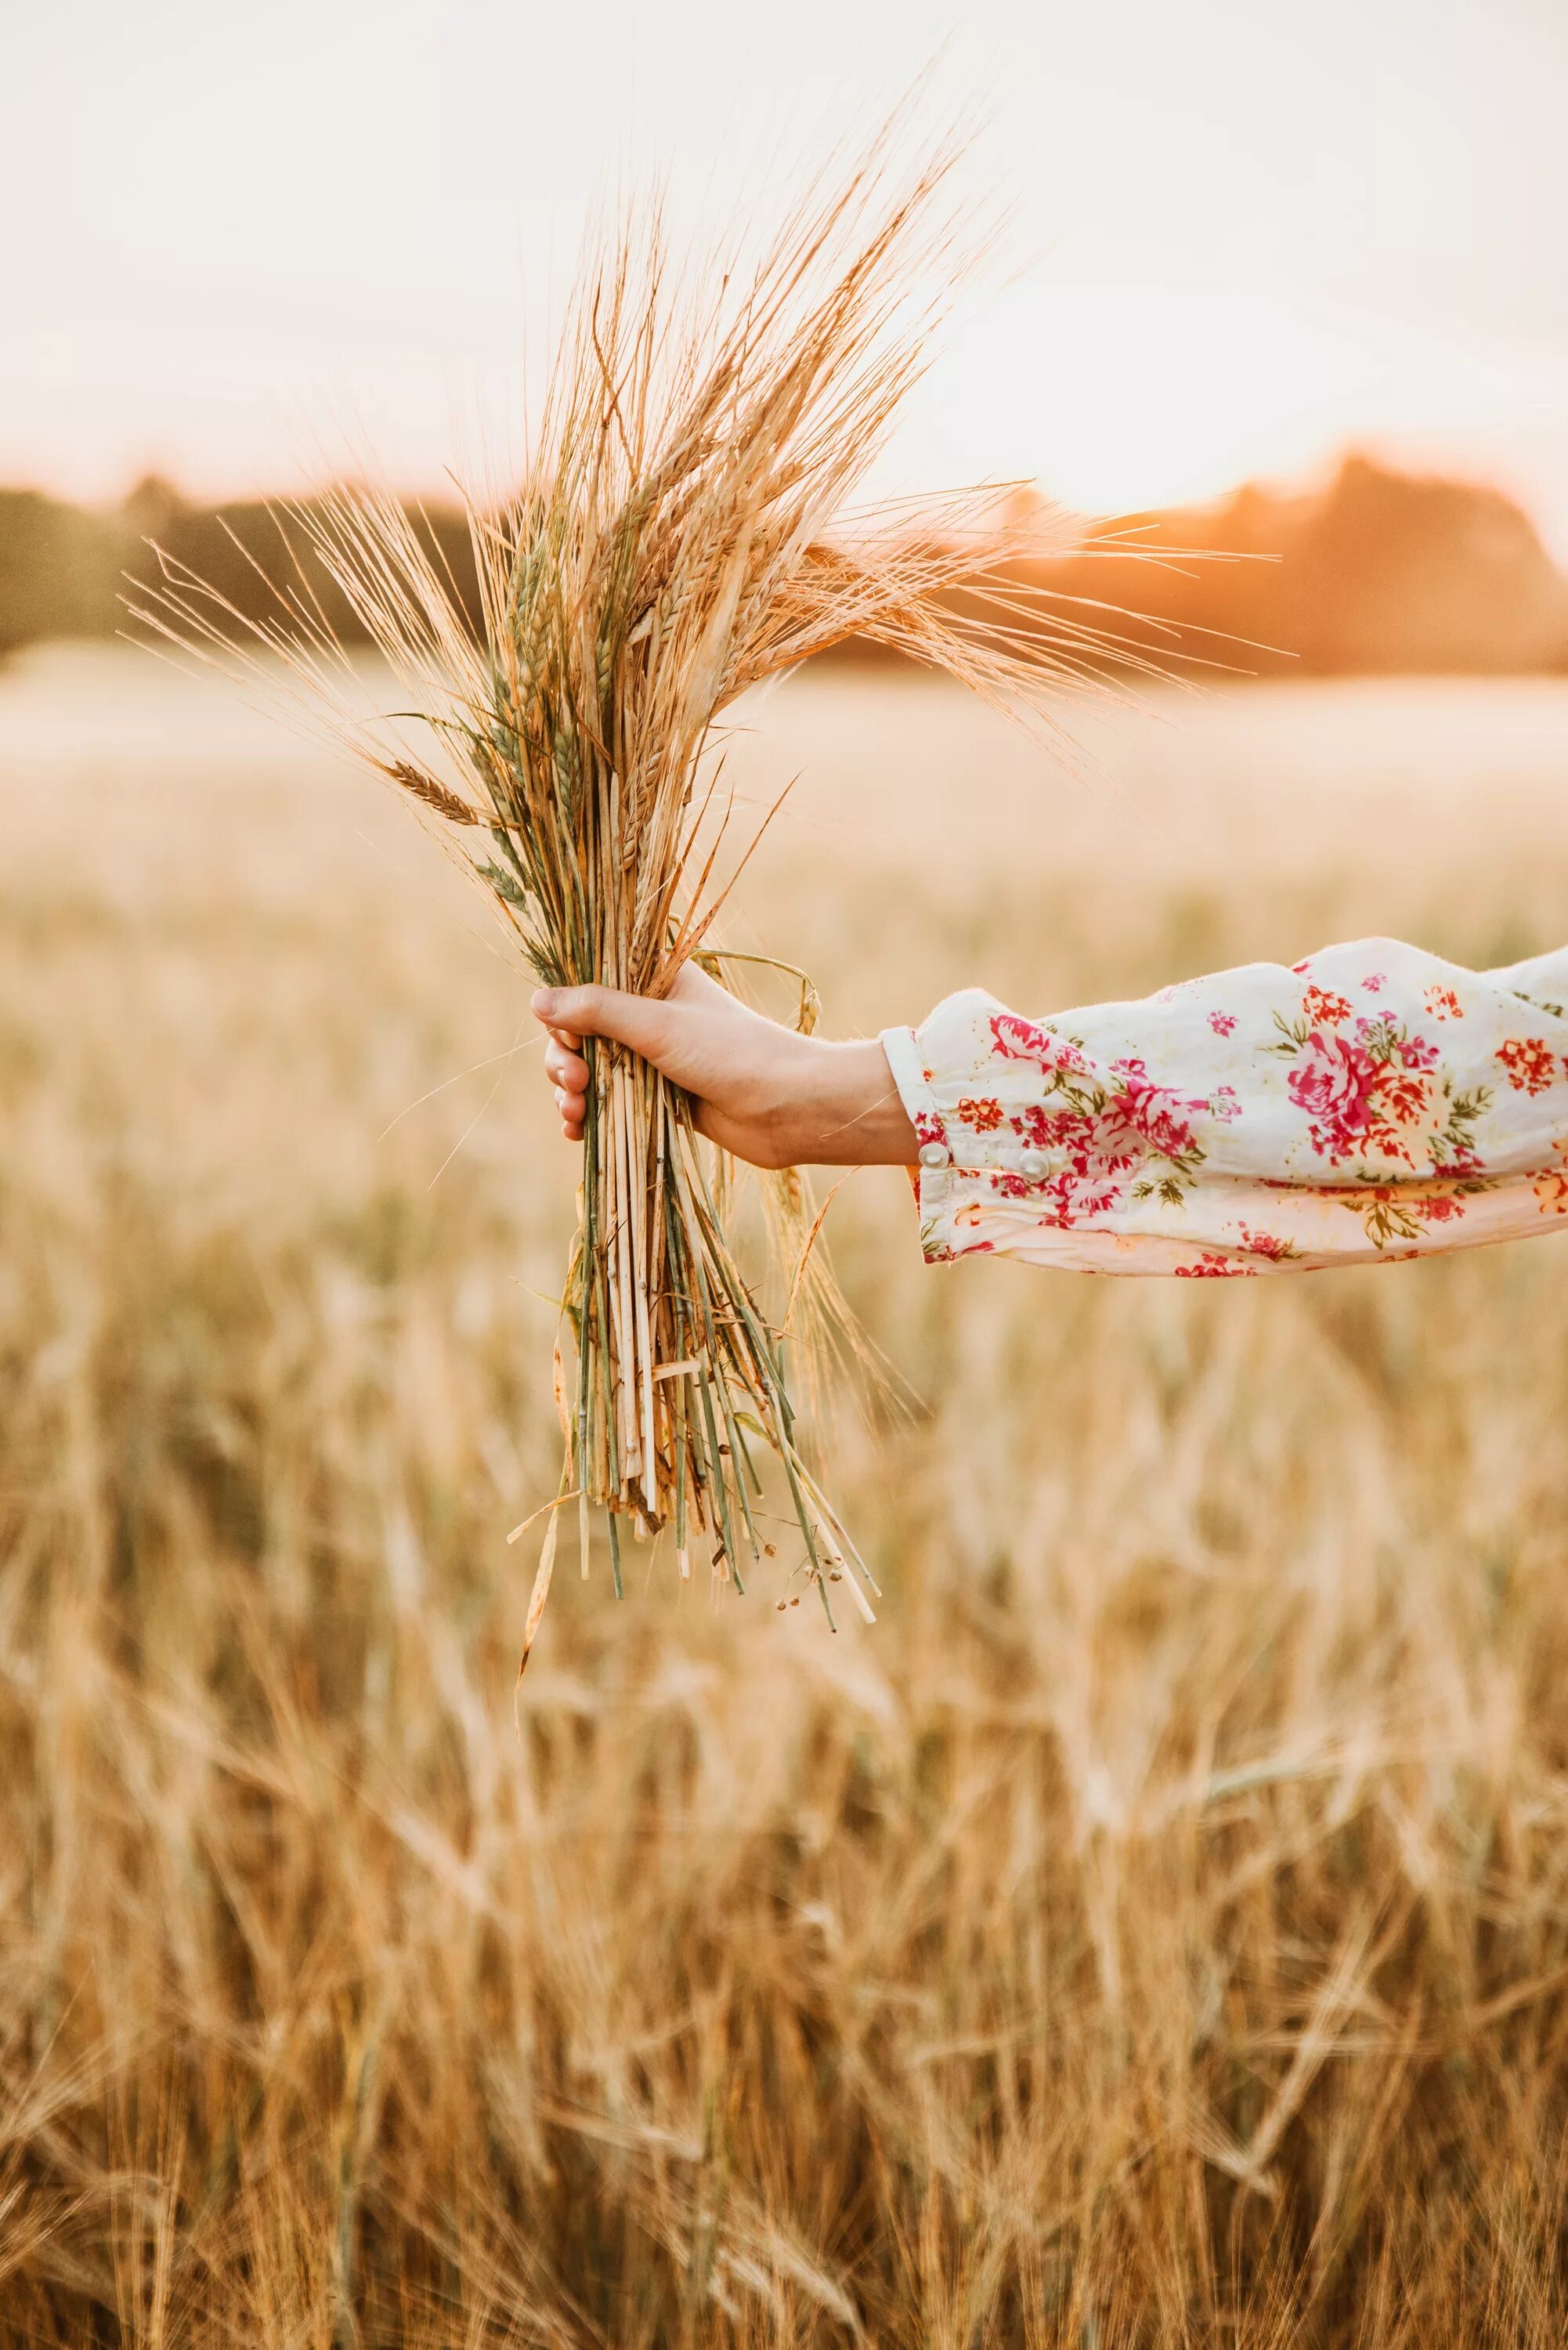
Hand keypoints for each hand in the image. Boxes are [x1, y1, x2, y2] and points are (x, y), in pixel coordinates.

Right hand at [532, 962, 916, 1169]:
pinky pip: (608, 1103)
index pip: (587, 985)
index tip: (569, 1038)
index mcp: (653, 980)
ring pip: (590, 1070)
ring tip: (574, 1114)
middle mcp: (649, 1015)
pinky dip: (588, 1116)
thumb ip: (598, 1012)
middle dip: (563, 1059)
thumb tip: (537, 1001)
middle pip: (580, 1032)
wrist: (787, 1109)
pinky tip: (577, 1133)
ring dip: (570, 1091)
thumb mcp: (659, 1026)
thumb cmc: (731, 1055)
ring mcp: (652, 1059)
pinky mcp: (658, 1097)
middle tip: (573, 1082)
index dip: (566, 1013)